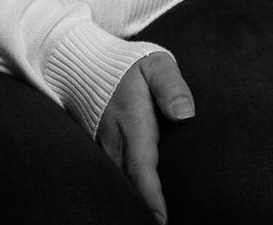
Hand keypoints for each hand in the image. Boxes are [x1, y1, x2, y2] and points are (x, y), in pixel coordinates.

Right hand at [96, 53, 194, 222]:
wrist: (87, 67)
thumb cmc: (130, 67)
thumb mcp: (155, 64)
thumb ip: (171, 85)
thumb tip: (185, 113)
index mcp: (132, 124)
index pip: (142, 168)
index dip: (151, 197)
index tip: (161, 221)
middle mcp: (114, 144)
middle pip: (129, 188)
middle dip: (143, 212)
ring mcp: (104, 152)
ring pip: (120, 187)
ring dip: (134, 207)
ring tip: (154, 224)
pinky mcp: (101, 155)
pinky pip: (115, 181)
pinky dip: (127, 197)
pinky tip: (141, 212)